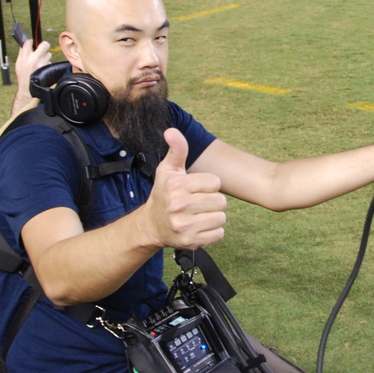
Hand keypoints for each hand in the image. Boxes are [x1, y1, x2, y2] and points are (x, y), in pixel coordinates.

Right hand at [17, 38, 52, 78]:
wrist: (29, 88)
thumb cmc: (23, 75)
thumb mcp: (18, 64)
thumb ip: (21, 53)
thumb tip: (25, 43)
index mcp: (25, 57)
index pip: (28, 43)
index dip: (30, 42)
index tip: (31, 42)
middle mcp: (34, 59)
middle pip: (44, 45)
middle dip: (44, 45)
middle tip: (43, 47)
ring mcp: (42, 64)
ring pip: (48, 54)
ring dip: (45, 57)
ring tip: (41, 62)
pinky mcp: (48, 69)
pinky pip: (49, 62)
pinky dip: (47, 64)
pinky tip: (43, 69)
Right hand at [145, 129, 225, 248]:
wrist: (152, 225)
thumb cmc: (164, 194)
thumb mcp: (168, 170)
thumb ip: (177, 150)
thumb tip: (172, 131)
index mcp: (176, 185)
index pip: (215, 182)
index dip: (208, 185)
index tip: (195, 189)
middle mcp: (178, 206)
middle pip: (221, 201)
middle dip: (212, 201)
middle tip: (197, 203)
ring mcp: (184, 226)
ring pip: (221, 217)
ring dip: (214, 216)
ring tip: (198, 215)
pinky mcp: (190, 241)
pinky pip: (219, 233)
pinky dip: (213, 231)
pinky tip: (199, 226)